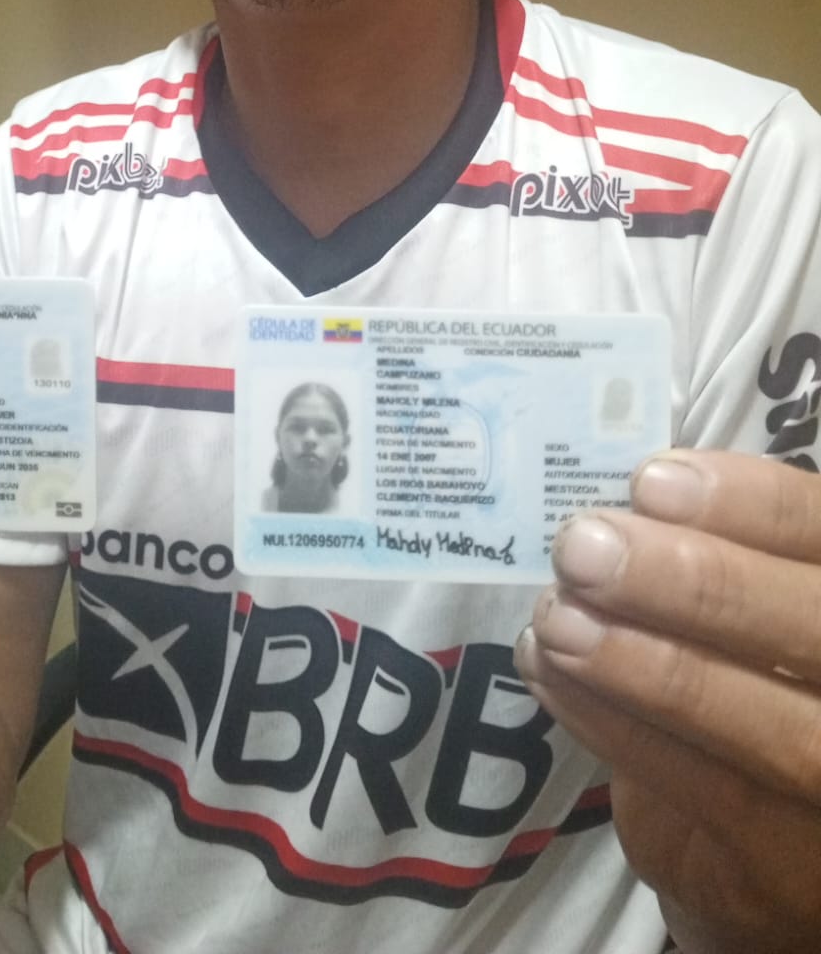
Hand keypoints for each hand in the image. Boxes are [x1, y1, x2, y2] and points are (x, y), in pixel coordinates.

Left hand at [515, 450, 820, 953]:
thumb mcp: (749, 595)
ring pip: (766, 728)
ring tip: (555, 616)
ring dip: (643, 663)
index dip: (753, 507)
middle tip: (583, 547)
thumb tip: (620, 497)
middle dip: (696, 584)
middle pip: (813, 630)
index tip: (652, 482)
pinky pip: (704, 789)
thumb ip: (717, 548)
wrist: (767, 838)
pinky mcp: (793, 864)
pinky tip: (551, 672)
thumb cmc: (748, 675)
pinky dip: (615, 724)